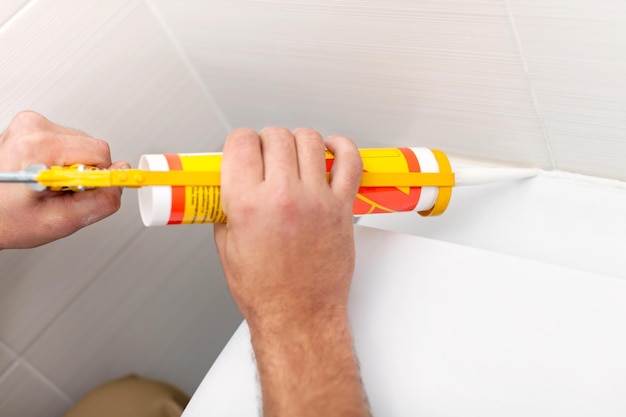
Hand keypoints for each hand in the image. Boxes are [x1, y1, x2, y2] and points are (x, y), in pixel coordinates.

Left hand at [0, 111, 128, 248]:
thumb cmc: (8, 219)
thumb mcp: (60, 221)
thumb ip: (100, 201)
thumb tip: (122, 179)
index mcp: (38, 146)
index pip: (99, 152)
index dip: (98, 178)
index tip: (89, 191)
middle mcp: (33, 128)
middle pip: (93, 147)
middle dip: (84, 174)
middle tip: (61, 193)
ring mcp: (31, 124)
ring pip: (83, 144)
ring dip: (74, 167)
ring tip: (50, 184)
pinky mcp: (32, 126)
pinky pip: (69, 142)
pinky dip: (64, 161)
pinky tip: (45, 174)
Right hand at [214, 126, 361, 326]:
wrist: (299, 317)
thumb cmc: (266, 292)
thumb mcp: (227, 247)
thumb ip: (227, 209)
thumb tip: (229, 186)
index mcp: (248, 204)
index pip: (241, 142)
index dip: (239, 142)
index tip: (242, 149)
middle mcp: (283, 196)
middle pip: (275, 136)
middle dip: (266, 141)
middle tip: (266, 156)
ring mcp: (316, 200)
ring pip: (310, 140)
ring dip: (298, 142)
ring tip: (294, 156)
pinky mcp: (342, 207)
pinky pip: (351, 161)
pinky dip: (342, 147)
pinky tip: (330, 150)